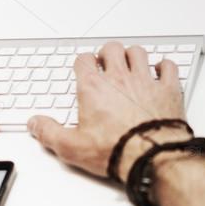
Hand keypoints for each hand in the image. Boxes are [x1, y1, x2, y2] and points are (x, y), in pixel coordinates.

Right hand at [28, 41, 187, 178]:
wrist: (152, 156)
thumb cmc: (116, 150)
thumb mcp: (72, 147)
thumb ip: (50, 133)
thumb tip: (36, 124)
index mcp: (94, 88)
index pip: (84, 61)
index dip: (83, 62)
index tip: (84, 67)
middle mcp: (119, 79)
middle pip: (112, 49)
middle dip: (108, 53)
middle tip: (106, 62)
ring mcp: (145, 81)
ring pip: (138, 52)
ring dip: (133, 55)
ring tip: (130, 62)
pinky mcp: (167, 89)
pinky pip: (168, 66)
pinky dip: (164, 66)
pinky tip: (160, 71)